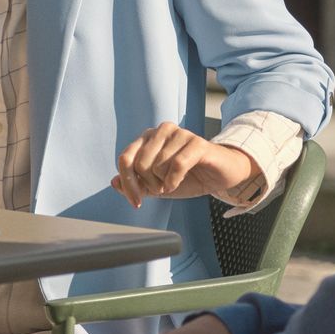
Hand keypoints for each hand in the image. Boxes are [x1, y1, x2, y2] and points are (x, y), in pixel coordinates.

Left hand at [112, 122, 259, 208]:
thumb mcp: (157, 186)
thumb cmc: (187, 177)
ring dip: (164, 183)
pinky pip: (177, 164)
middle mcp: (161, 131)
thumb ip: (135, 184)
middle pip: (139, 164)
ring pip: (157, 166)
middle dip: (150, 185)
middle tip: (162, 188)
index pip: (125, 159)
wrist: (220, 175)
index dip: (127, 184)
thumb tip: (114, 182)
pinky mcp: (197, 142)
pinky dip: (175, 180)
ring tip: (173, 183)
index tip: (136, 202)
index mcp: (147, 138)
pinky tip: (178, 183)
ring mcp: (179, 133)